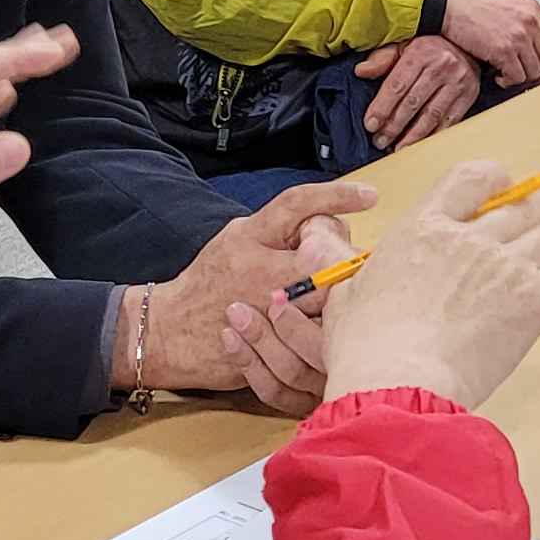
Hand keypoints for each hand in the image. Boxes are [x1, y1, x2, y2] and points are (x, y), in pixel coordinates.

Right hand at [140, 181, 369, 408]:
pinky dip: (330, 333)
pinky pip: (315, 338)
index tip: (370, 195)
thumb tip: (329, 222)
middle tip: (356, 267)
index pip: (296, 205)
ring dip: (342, 300)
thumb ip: (279, 231)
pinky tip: (332, 332)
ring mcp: (264, 309)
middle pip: (325, 255)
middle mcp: (257, 269)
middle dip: (346, 259)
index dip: (335, 196)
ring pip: (326, 299)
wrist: (169, 332)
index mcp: (249, 236)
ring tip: (343, 302)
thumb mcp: (238, 241)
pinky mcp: (268, 344)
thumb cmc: (211, 284)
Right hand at [319, 160, 539, 410]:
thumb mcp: (338, 299)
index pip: (465, 186)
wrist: (395, 382)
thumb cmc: (363, 352)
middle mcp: (469, 240)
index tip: (503, 182)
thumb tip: (311, 239)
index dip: (490, 180)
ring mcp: (506, 266)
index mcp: (421, 232)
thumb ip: (336, 265)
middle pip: (524, 207)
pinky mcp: (537, 298)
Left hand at [350, 32, 480, 148]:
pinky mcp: (469, 95)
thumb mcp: (403, 45)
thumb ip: (382, 59)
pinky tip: (421, 144)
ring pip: (431, 115)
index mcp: (420, 53)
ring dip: (413, 136)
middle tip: (380, 141)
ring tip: (398, 149)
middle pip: (413, 103)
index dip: (382, 107)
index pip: (397, 85)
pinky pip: (450, 120)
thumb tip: (361, 71)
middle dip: (394, 126)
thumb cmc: (428, 47)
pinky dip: (434, 135)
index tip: (370, 125)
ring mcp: (457, 82)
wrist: (465, 43)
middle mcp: (441, 66)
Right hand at [439, 0, 539, 87]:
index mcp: (533, 9)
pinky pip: (516, 77)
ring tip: (509, 74)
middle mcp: (530, 23)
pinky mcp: (502, 51)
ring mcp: (518, 37)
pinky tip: (498, 75)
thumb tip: (534, 35)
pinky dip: (508, 81)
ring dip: (523, 79)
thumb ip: (525, 15)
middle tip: (528, 78)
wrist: (447, 2)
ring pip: (535, 72)